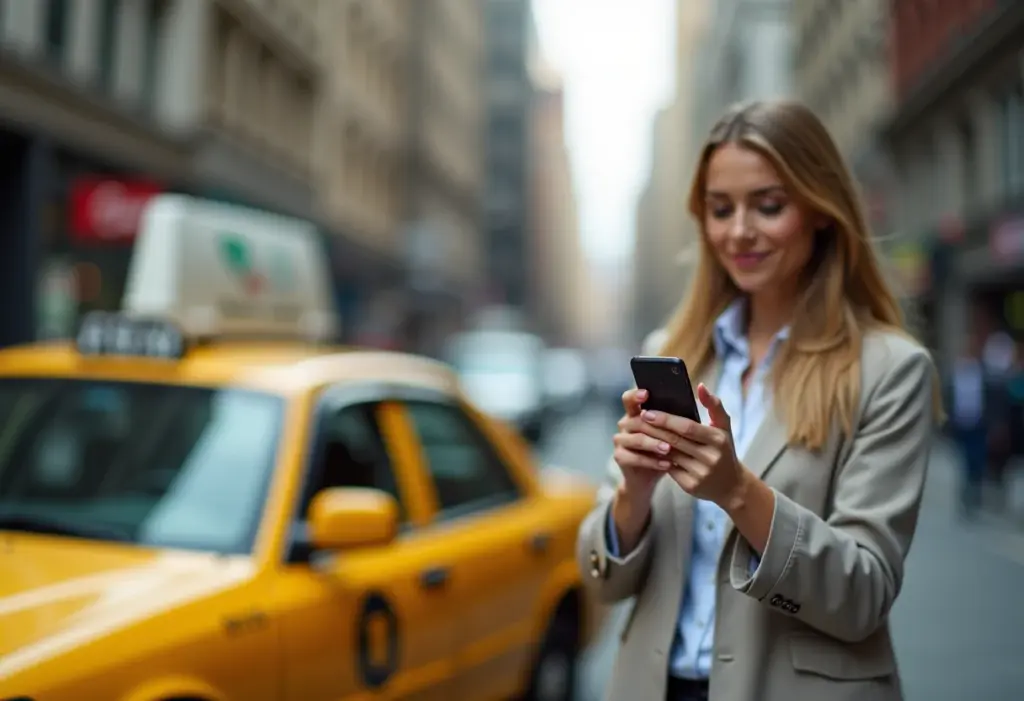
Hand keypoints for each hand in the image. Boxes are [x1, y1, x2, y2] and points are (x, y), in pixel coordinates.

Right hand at [613, 388, 668, 502]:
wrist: (650, 475)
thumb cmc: (664, 448)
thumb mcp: (671, 432)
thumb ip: (676, 418)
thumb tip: (695, 401)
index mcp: (636, 413)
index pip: (629, 399)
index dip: (635, 395)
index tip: (646, 394)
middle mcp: (625, 424)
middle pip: (636, 420)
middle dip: (655, 427)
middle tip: (670, 433)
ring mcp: (620, 440)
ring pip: (636, 439)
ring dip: (653, 444)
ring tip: (669, 449)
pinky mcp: (620, 457)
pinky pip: (634, 458)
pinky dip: (652, 462)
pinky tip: (667, 465)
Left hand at [632, 383, 747, 507]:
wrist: (732, 486)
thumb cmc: (724, 450)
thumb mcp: (725, 428)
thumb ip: (714, 405)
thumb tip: (700, 386)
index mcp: (718, 439)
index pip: (687, 427)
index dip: (666, 419)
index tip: (648, 411)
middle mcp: (710, 457)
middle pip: (675, 440)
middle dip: (654, 429)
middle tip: (639, 418)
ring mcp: (700, 473)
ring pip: (669, 454)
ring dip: (653, 442)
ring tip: (640, 431)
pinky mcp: (690, 486)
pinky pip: (669, 468)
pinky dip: (658, 458)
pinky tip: (648, 449)